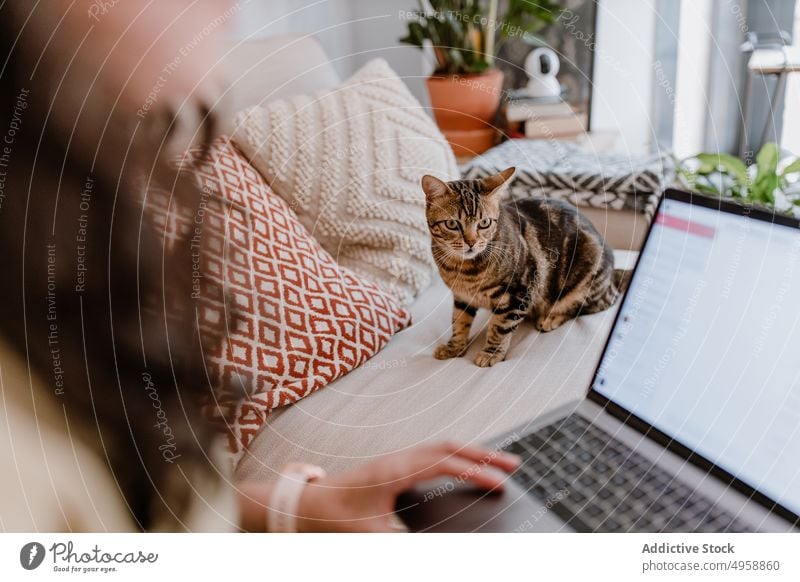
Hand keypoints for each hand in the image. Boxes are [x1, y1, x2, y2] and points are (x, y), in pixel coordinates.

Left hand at [296, 442, 520, 531]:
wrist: (307, 505)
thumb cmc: (333, 518)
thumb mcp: (370, 537)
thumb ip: (404, 543)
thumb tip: (438, 548)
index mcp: (395, 471)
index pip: (446, 463)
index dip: (476, 471)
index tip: (501, 483)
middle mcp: (398, 459)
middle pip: (449, 447)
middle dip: (483, 454)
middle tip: (514, 464)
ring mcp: (396, 460)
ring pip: (442, 448)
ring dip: (470, 452)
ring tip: (497, 463)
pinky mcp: (394, 466)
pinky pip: (432, 454)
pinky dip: (455, 456)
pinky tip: (464, 467)